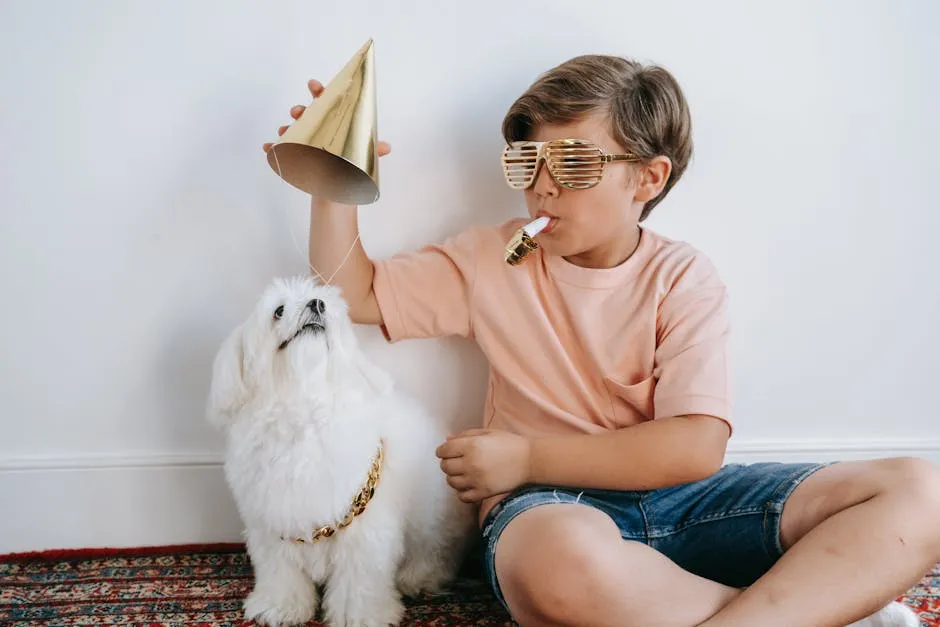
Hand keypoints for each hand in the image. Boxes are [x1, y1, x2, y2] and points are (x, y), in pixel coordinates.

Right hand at [263, 79, 391, 156]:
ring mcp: (305, 142)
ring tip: (283, 130)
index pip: (326, 102)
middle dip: (300, 110)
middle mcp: (317, 129)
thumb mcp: (361, 155)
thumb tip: (386, 147)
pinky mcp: (297, 157)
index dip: (319, 91)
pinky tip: (268, 147)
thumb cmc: (350, 164)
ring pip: (292, 129)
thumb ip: (372, 150)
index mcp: (332, 122)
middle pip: (306, 114)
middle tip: (299, 111)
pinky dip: (273, 147)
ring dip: (286, 127)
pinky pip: (282, 150)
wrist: (338, 188)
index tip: (314, 85)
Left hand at [435, 428, 531, 502]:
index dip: (442, 450)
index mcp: (472, 445)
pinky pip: (462, 496)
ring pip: (451, 482)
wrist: (530, 460)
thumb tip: (445, 440)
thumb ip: (464, 435)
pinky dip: (461, 491)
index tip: (446, 451)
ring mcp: (477, 480)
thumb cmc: (509, 443)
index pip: (443, 451)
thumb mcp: (486, 433)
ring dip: (453, 477)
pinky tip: (468, 484)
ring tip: (463, 472)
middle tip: (456, 461)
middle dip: (447, 463)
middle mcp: (471, 463)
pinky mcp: (484, 493)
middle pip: (445, 467)